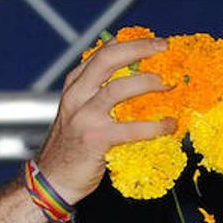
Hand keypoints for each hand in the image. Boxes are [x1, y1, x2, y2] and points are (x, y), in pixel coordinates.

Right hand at [35, 36, 175, 203]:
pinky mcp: (96, 139)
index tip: (153, 42)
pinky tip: (168, 125)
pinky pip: (131, 128)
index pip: (101, 53)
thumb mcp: (78, 114)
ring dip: (149, 83)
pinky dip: (154, 126)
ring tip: (169, 84)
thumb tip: (134, 82)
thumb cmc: (70, 149)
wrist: (52, 181)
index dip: (129, 43)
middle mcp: (76, 96)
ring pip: (119, 88)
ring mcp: (85, 117)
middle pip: (108, 59)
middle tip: (164, 48)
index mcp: (74, 87)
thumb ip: (97, 96)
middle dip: (139, 49)